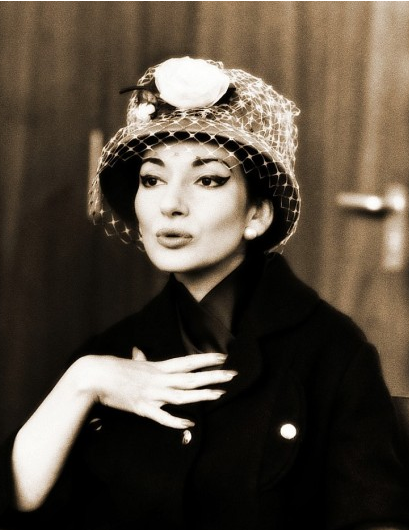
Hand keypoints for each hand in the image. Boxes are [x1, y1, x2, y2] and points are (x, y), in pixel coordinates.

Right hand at [85, 349, 236, 428]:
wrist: (93, 377)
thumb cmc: (111, 368)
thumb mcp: (130, 362)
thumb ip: (139, 359)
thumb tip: (138, 351)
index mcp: (157, 367)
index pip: (187, 361)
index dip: (206, 359)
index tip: (223, 356)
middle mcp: (159, 379)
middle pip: (191, 377)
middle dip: (213, 376)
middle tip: (233, 374)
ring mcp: (152, 394)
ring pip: (182, 395)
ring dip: (202, 395)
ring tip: (220, 393)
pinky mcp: (143, 409)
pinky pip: (163, 417)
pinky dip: (177, 421)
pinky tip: (191, 422)